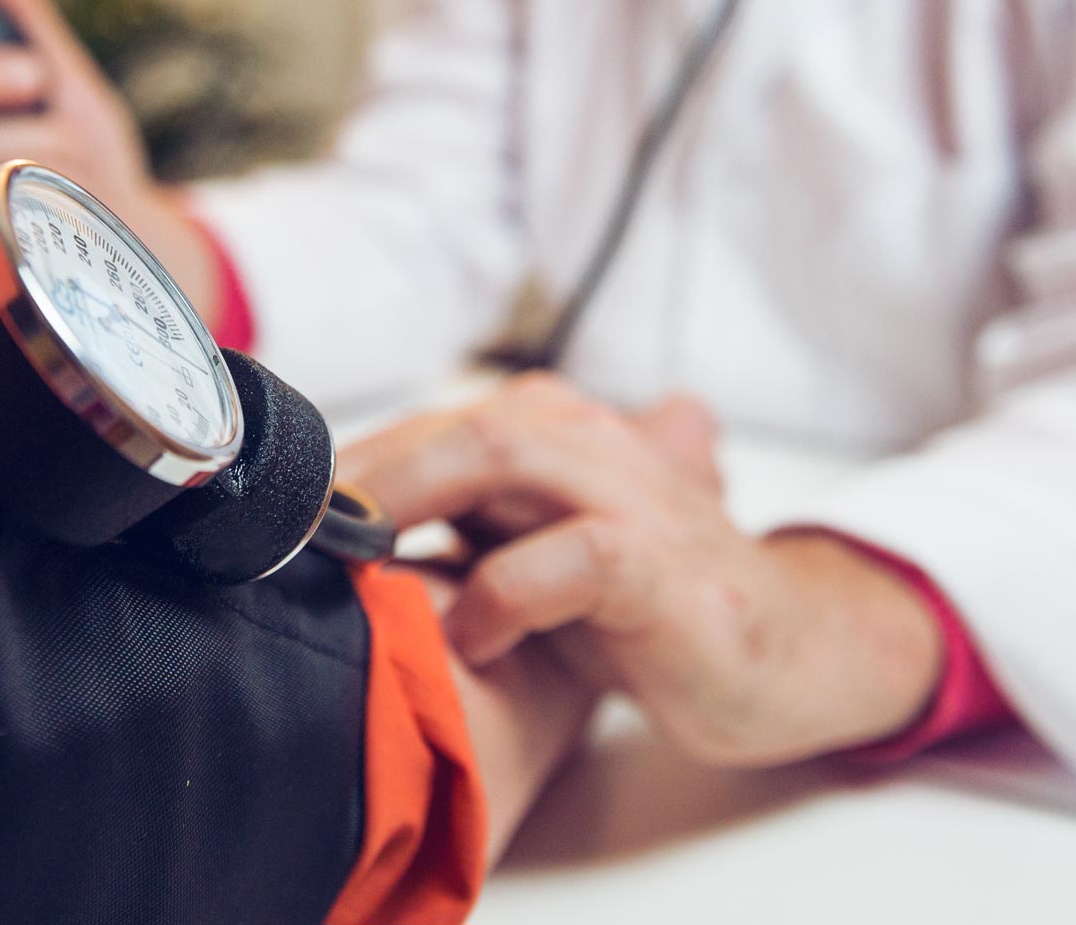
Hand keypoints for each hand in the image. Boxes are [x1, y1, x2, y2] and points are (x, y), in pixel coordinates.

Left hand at [345, 374, 945, 765]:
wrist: (792, 653)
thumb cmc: (656, 611)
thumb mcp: (550, 556)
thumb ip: (473, 529)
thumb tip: (345, 535)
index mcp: (568, 436)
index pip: (445, 423)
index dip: (361, 461)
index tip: (284, 510)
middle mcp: (599, 445)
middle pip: (462, 423)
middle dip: (371, 466)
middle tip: (293, 525)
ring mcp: (636, 499)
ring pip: (508, 454)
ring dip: (416, 496)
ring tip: (353, 552)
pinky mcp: (665, 568)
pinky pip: (574, 555)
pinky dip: (507, 591)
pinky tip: (472, 636)